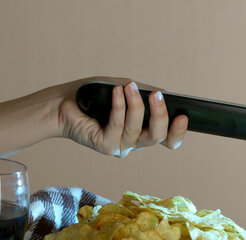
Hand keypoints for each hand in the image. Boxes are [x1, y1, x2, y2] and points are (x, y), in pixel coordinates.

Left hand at [57, 77, 188, 156]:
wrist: (62, 104)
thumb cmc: (93, 96)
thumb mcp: (123, 89)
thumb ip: (142, 93)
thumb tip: (162, 94)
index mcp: (142, 130)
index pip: (168, 139)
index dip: (178, 132)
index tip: (183, 116)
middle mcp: (133, 142)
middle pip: (158, 136)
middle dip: (160, 114)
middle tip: (157, 95)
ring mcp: (120, 146)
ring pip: (138, 130)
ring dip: (136, 105)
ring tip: (129, 86)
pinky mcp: (105, 146)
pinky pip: (117, 127)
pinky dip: (119, 107)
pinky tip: (117, 93)